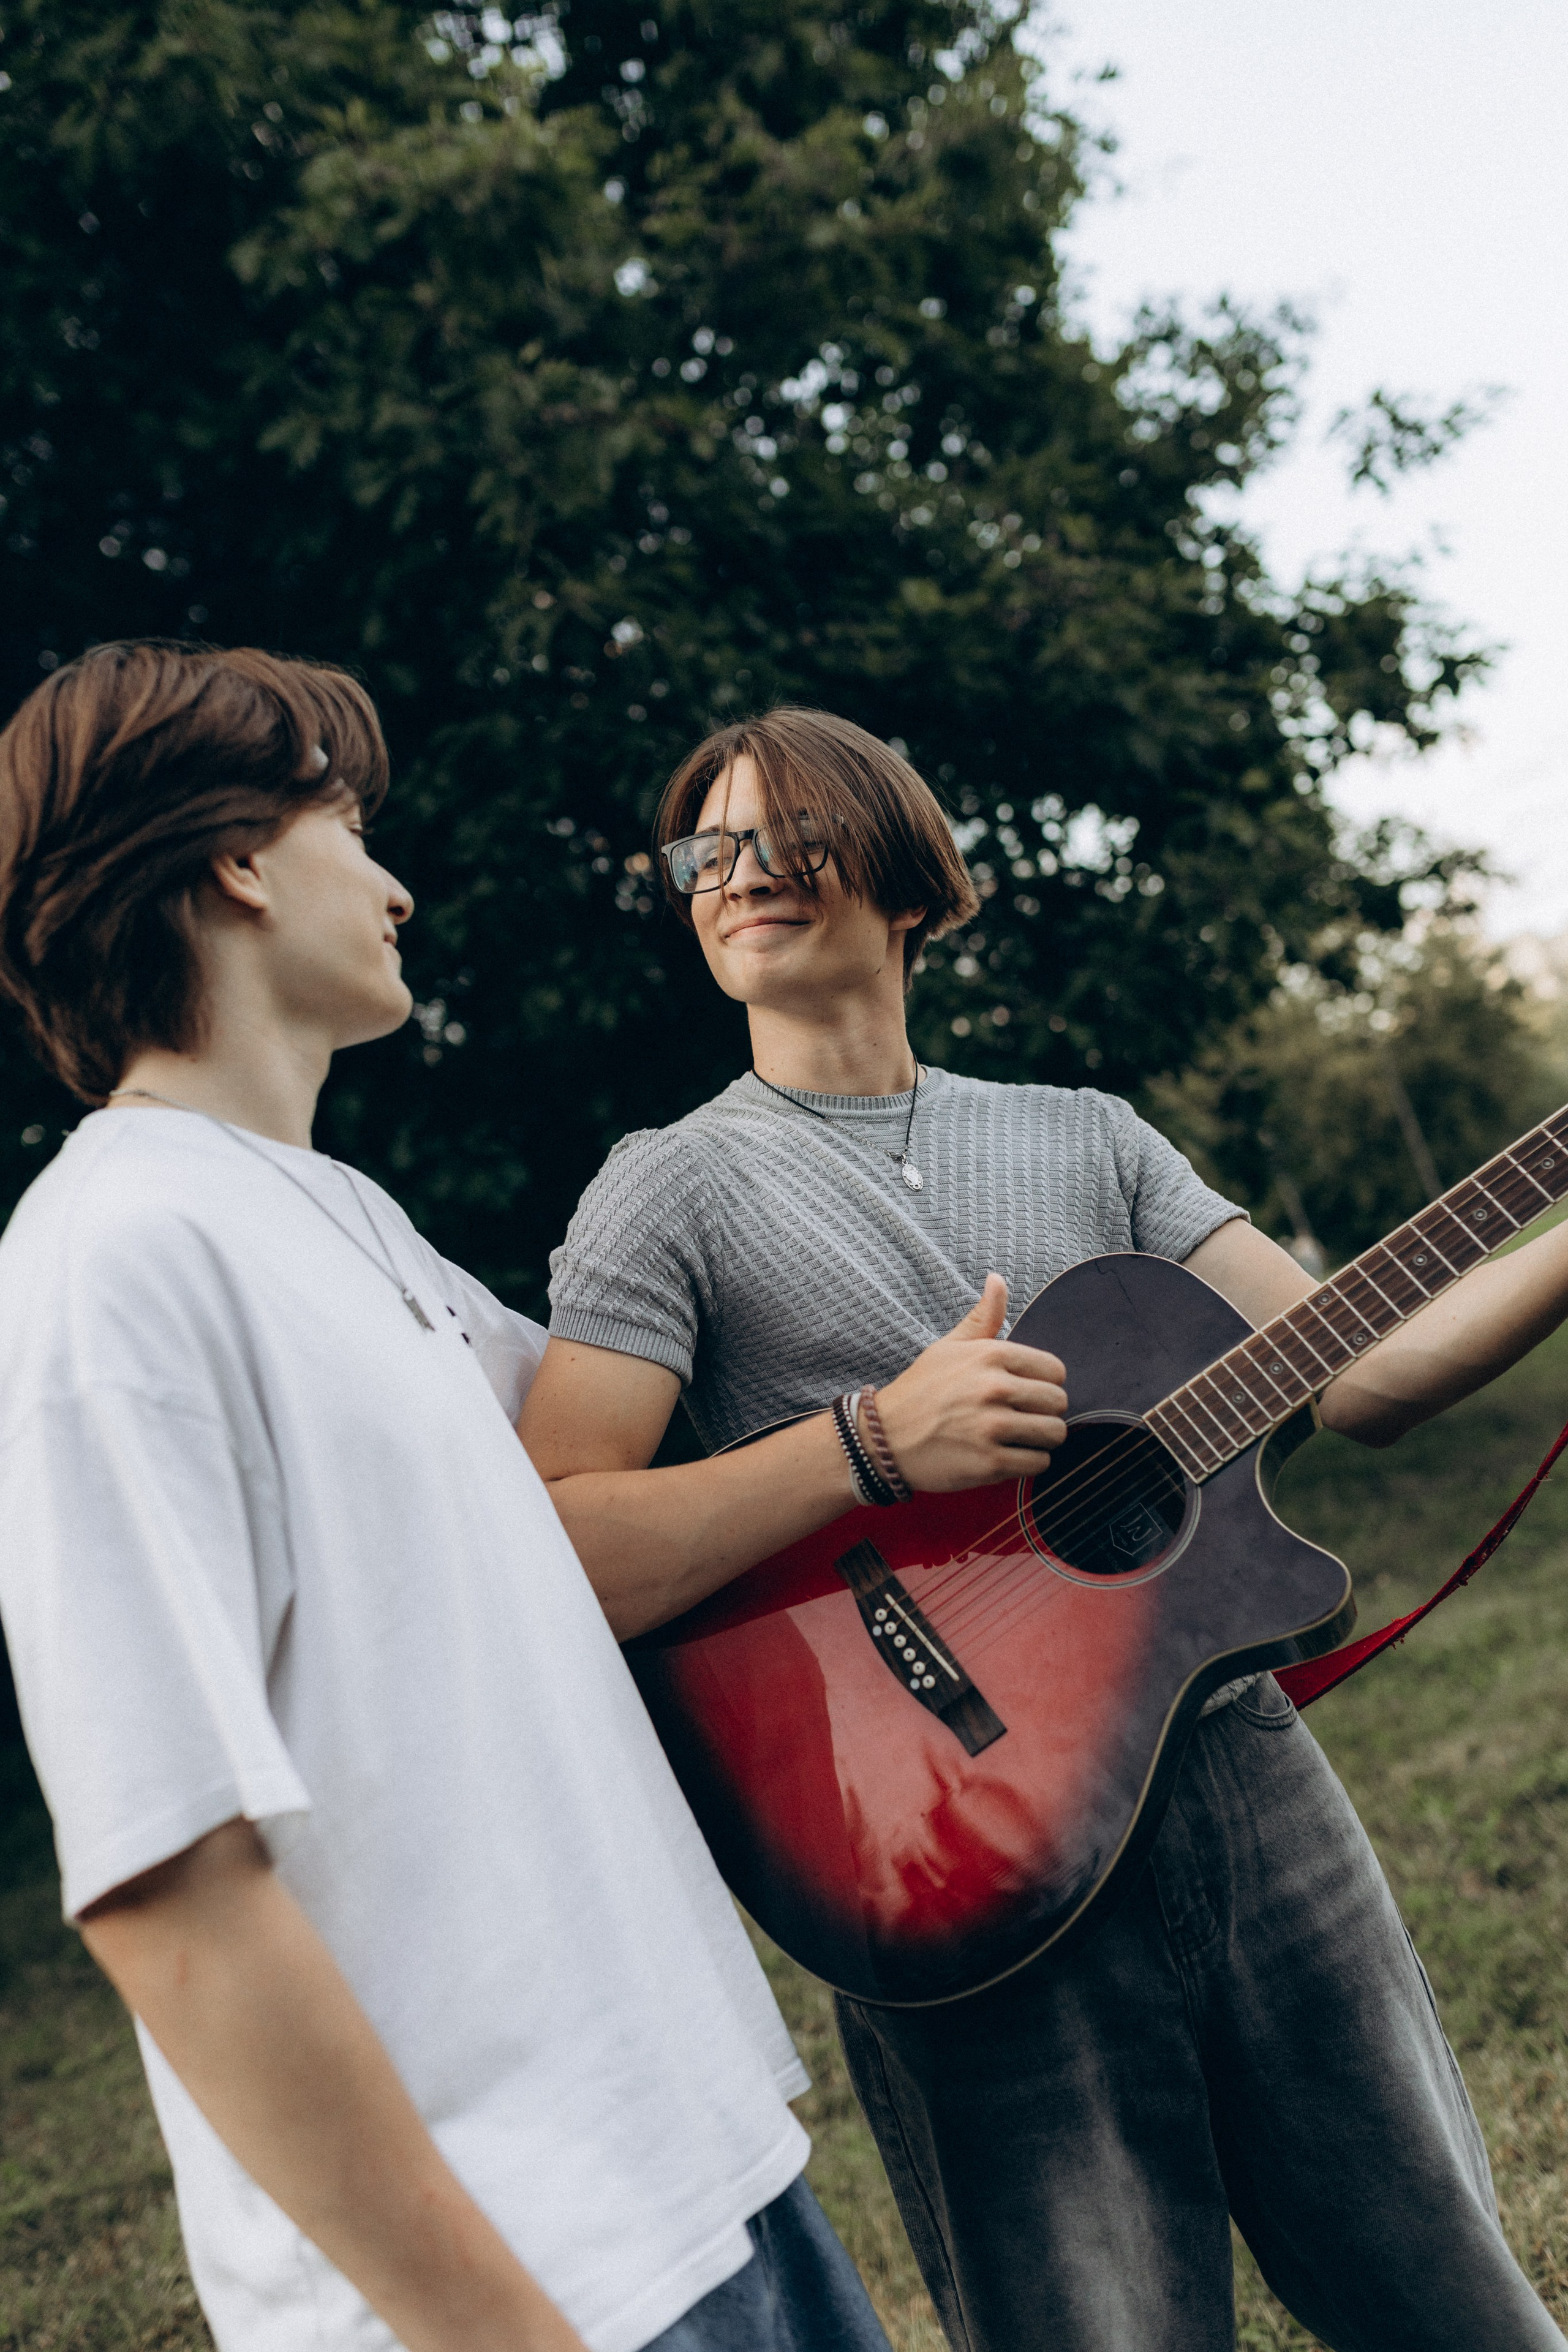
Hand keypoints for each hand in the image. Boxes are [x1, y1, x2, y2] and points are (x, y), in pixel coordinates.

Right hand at [871, 1274, 1067, 1492]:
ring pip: (1054, 1434)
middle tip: (1022, 1417)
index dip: (1045, 1383)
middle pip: (1058, 1402)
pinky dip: (1029, 1462)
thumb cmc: (919, 1390)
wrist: (883, 1439)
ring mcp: (992, 1427)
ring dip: (1041, 1439)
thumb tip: (998, 1279)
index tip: (1026, 1392)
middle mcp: (994, 1388)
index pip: (1055, 1370)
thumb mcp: (949, 1347)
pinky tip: (1009, 1456)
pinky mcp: (989, 1463)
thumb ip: (983, 1317)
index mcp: (990, 1355)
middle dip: (1045, 1412)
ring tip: (1019, 1437)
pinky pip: (1038, 1464)